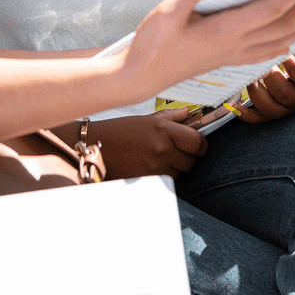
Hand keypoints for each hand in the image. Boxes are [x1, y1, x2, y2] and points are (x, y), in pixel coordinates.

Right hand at [91, 110, 207, 178]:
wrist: (94, 147)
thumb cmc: (119, 131)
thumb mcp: (145, 119)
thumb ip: (171, 117)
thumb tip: (188, 113)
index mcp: (163, 129)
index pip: (197, 142)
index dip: (201, 145)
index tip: (197, 145)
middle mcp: (161, 148)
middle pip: (191, 161)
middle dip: (186, 157)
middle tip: (173, 151)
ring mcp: (154, 166)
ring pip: (179, 173)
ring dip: (174, 168)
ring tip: (156, 158)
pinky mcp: (147, 180)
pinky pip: (166, 181)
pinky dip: (162, 175)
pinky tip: (149, 166)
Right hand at [125, 0, 294, 100]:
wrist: (138, 79)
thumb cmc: (150, 43)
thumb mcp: (166, 11)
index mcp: (225, 30)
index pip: (271, 7)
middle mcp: (235, 45)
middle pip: (284, 25)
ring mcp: (232, 56)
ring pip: (280, 41)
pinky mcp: (225, 61)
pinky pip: (265, 54)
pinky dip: (284, 46)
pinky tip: (290, 45)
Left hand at [239, 32, 294, 123]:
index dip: (294, 68)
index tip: (285, 53)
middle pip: (284, 95)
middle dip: (272, 79)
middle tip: (263, 63)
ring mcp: (286, 113)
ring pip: (269, 108)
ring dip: (257, 93)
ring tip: (252, 77)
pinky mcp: (271, 120)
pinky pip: (257, 120)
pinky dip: (244, 114)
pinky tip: (233, 103)